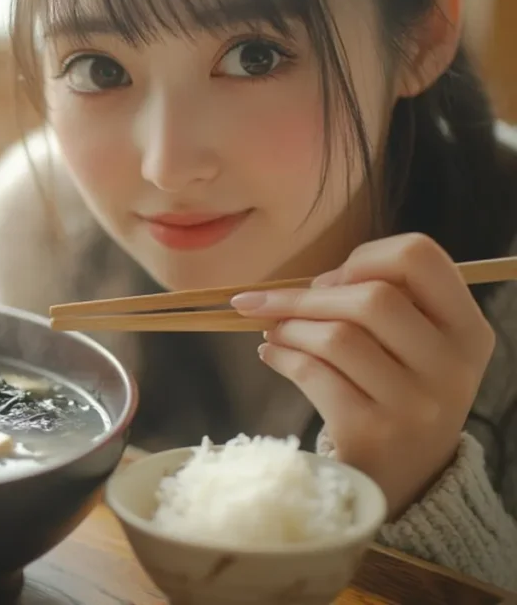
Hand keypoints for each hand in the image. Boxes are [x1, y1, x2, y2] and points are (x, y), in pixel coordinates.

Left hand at [231, 233, 494, 517]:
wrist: (405, 479)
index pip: (420, 257)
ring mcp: (415, 403)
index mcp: (466, 329)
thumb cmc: (399, 394)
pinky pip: (314, 375)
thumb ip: (383, 304)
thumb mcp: (417, 348)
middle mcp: (451, 365)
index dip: (365, 257)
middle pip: (372, 297)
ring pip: (337, 336)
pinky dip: (282, 356)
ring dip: (290, 327)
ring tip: (273, 331)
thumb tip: (314, 284)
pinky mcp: (373, 432)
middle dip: (308, 296)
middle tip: (277, 305)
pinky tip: (270, 353)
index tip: (330, 278)